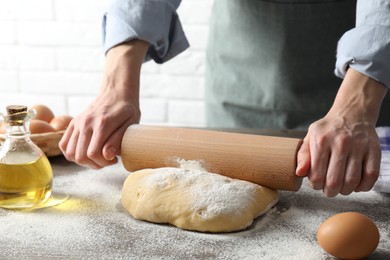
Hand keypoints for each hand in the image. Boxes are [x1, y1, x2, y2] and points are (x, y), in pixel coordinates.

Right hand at [59, 40, 148, 168]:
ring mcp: (77, 123)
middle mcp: (86, 123)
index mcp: (102, 123)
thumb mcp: (131, 124)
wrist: (116, 92)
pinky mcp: (73, 123)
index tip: (114, 160)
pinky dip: (71, 154)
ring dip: (83, 162)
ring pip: (70, 153)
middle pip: (80, 156)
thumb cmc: (127, 110)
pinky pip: (63, 145)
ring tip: (97, 157)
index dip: (103, 162)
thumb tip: (107, 156)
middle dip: (94, 164)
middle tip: (106, 160)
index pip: (93, 153)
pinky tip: (85, 152)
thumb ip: (118, 140)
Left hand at [296, 69, 387, 196]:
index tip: (317, 184)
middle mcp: (341, 143)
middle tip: (329, 190)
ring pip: (353, 181)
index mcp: (321, 140)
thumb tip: (299, 172)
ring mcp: (359, 146)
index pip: (317, 175)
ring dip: (346, 191)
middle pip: (335, 181)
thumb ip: (303, 155)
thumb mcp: (310, 136)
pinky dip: (363, 186)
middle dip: (330, 191)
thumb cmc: (328, 129)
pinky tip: (356, 184)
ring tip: (341, 188)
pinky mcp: (374, 150)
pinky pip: (371, 176)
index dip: (316, 185)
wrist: (352, 113)